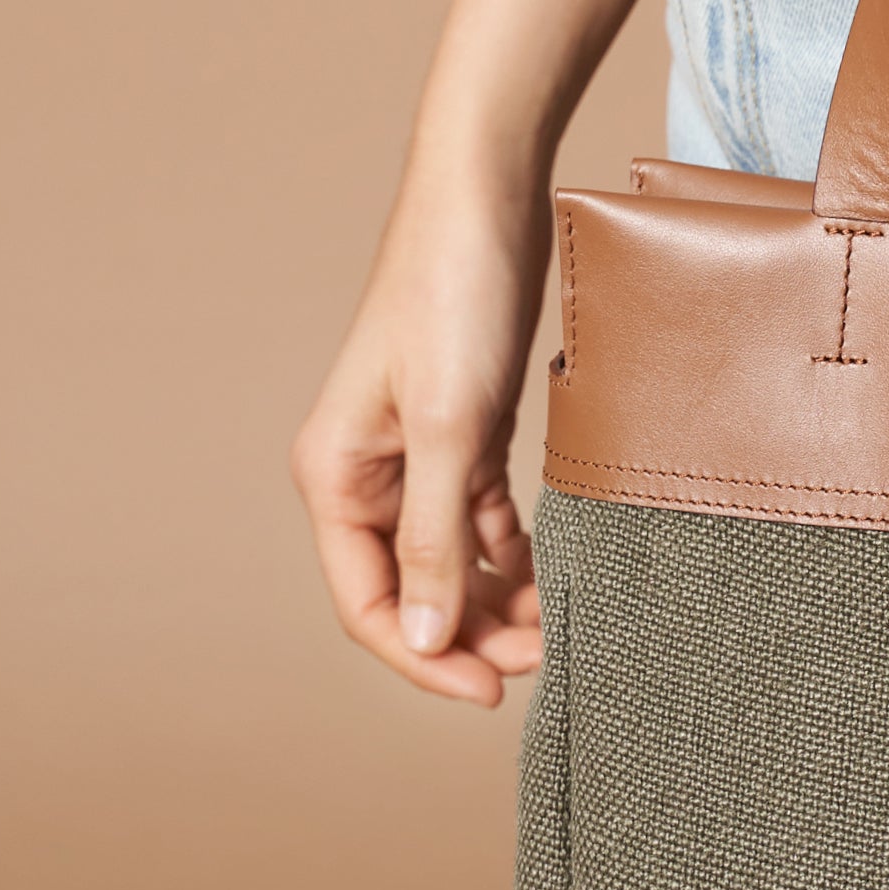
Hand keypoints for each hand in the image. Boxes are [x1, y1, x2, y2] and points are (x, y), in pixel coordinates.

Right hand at [292, 165, 554, 706]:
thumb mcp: (450, 426)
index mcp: (334, 477)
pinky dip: (510, 551)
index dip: (425, 658)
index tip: (491, 693)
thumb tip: (423, 636)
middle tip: (541, 660)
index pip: (369, 603)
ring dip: (495, 600)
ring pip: (448, 559)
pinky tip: (551, 574)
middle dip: (469, 635)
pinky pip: (478, 518)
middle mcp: (364, 474)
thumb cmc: (454, 295)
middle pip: (409, 590)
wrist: (488, 196)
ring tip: (554, 625)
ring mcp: (413, 454)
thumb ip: (434, 535)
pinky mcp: (461, 431)